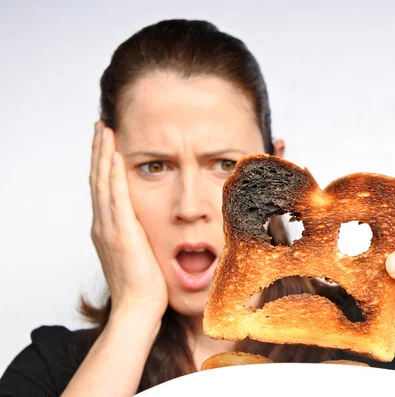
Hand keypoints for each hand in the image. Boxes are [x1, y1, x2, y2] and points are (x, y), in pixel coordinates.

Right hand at [90, 121, 167, 317]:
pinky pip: (116, 197)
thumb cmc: (144, 286)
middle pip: (98, 179)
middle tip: (100, 127)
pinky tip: (116, 156)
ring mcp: (109, 228)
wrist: (138, 307)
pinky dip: (114, 175)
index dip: (103, 164)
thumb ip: (140, 235)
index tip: (106, 144)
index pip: (104, 188)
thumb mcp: (140, 253)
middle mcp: (103, 225)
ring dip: (104, 154)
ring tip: (104, 131)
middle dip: (99, 151)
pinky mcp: (121, 232)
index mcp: (108, 229)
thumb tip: (148, 226)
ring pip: (103, 182)